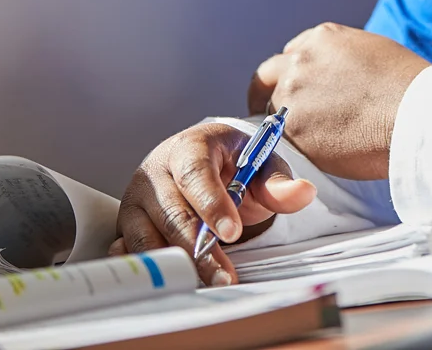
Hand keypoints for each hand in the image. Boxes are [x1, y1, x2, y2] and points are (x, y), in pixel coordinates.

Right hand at [114, 123, 317, 285]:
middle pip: (173, 213)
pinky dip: (146, 267)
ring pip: (148, 236)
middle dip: (199, 248)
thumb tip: (304, 192)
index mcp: (189, 147)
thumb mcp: (260, 166)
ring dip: (176, 264)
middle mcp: (155, 171)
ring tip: (205, 284)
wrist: (207, 163)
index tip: (232, 232)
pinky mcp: (127, 224)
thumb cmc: (233, 164)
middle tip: (224, 276)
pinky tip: (167, 282)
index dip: (212, 203)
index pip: (195, 174)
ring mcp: (137, 200)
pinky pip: (129, 250)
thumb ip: (279, 182)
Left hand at [248, 23, 429, 179]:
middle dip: (267, 94)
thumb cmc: (410, 87)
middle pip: (267, 76)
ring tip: (304, 143)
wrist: (415, 113)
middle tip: (277, 115)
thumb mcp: (375, 52)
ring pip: (269, 111)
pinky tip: (314, 157)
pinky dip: (292, 149)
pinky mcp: (292, 130)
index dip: (294, 73)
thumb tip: (342, 78)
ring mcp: (292, 95)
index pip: (292, 53)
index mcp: (323, 38)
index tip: (298, 90)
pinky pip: (279, 141)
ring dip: (282, 124)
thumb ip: (346, 60)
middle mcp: (300, 61)